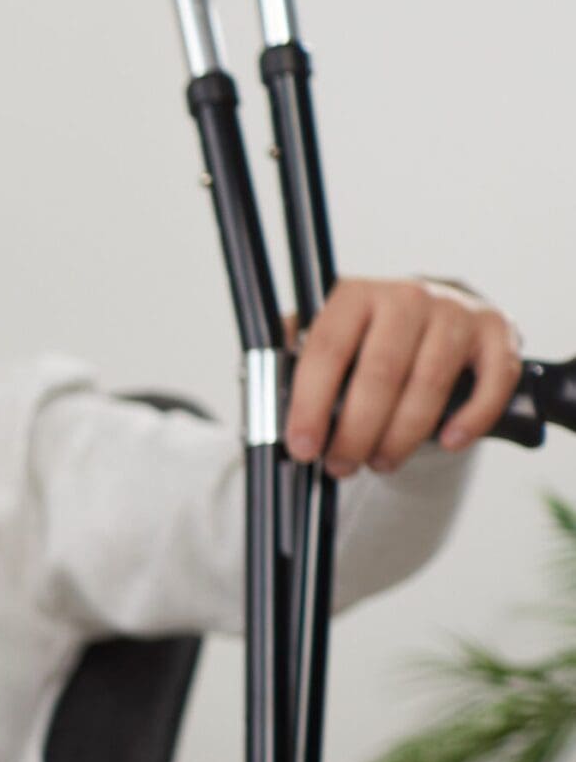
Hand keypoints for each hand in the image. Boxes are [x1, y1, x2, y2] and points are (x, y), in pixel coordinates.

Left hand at [285, 276, 520, 474]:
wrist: (429, 313)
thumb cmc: (366, 338)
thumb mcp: (327, 338)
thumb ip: (294, 364)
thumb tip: (263, 407)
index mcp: (355, 295)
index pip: (326, 351)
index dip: (310, 405)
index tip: (302, 447)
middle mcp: (407, 296)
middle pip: (379, 374)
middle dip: (356, 431)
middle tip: (341, 466)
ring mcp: (456, 312)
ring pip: (429, 385)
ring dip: (402, 435)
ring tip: (380, 462)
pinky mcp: (498, 332)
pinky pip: (491, 382)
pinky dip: (472, 418)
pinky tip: (450, 441)